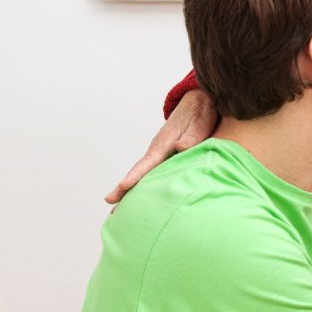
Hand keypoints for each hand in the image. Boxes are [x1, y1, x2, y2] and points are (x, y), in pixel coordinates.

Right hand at [104, 89, 217, 203]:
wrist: (199, 101)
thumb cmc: (200, 113)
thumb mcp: (199, 123)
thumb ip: (192, 137)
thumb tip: (181, 148)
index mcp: (164, 143)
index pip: (147, 162)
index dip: (135, 176)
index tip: (123, 187)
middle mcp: (158, 150)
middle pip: (138, 172)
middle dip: (124, 189)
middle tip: (111, 206)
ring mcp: (160, 153)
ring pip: (144, 174)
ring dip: (131, 190)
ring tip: (119, 209)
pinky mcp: (167, 156)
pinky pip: (153, 173)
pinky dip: (144, 185)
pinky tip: (141, 197)